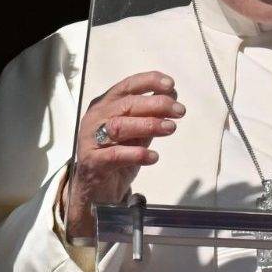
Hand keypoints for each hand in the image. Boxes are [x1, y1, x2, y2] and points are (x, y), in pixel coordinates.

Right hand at [60, 71, 183, 238]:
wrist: (96, 190)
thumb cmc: (117, 154)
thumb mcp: (136, 131)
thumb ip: (150, 114)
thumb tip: (172, 95)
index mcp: (106, 104)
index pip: (128, 86)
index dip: (149, 82)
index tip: (171, 85)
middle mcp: (96, 118)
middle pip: (126, 105)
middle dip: (156, 105)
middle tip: (179, 111)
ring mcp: (91, 139)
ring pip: (119, 126)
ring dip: (148, 125)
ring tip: (170, 128)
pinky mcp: (93, 162)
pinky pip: (115, 155)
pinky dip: (136, 154)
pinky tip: (153, 156)